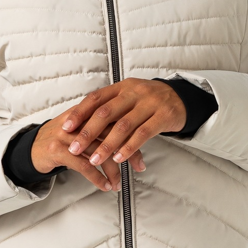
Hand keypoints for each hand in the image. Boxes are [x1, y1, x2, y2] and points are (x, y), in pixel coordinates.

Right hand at [31, 108, 146, 191]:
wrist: (32, 148)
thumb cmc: (62, 140)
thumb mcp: (82, 130)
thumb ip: (102, 130)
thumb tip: (131, 140)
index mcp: (87, 112)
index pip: (116, 121)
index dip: (132, 137)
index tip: (141, 153)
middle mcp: (78, 120)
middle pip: (110, 135)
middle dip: (127, 153)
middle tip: (139, 167)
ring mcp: (67, 134)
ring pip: (98, 152)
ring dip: (112, 171)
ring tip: (118, 183)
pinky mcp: (58, 149)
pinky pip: (83, 166)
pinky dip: (97, 178)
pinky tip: (104, 185)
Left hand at [59, 78, 186, 169]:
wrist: (181, 98)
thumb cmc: (148, 101)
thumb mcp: (129, 97)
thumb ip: (110, 107)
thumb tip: (81, 123)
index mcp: (122, 87)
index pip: (96, 98)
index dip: (79, 113)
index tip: (66, 127)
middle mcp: (134, 92)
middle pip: (106, 113)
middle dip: (88, 132)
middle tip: (74, 148)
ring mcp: (150, 103)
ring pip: (123, 125)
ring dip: (107, 145)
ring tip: (94, 160)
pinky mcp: (164, 115)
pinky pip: (143, 133)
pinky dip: (129, 147)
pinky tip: (119, 158)